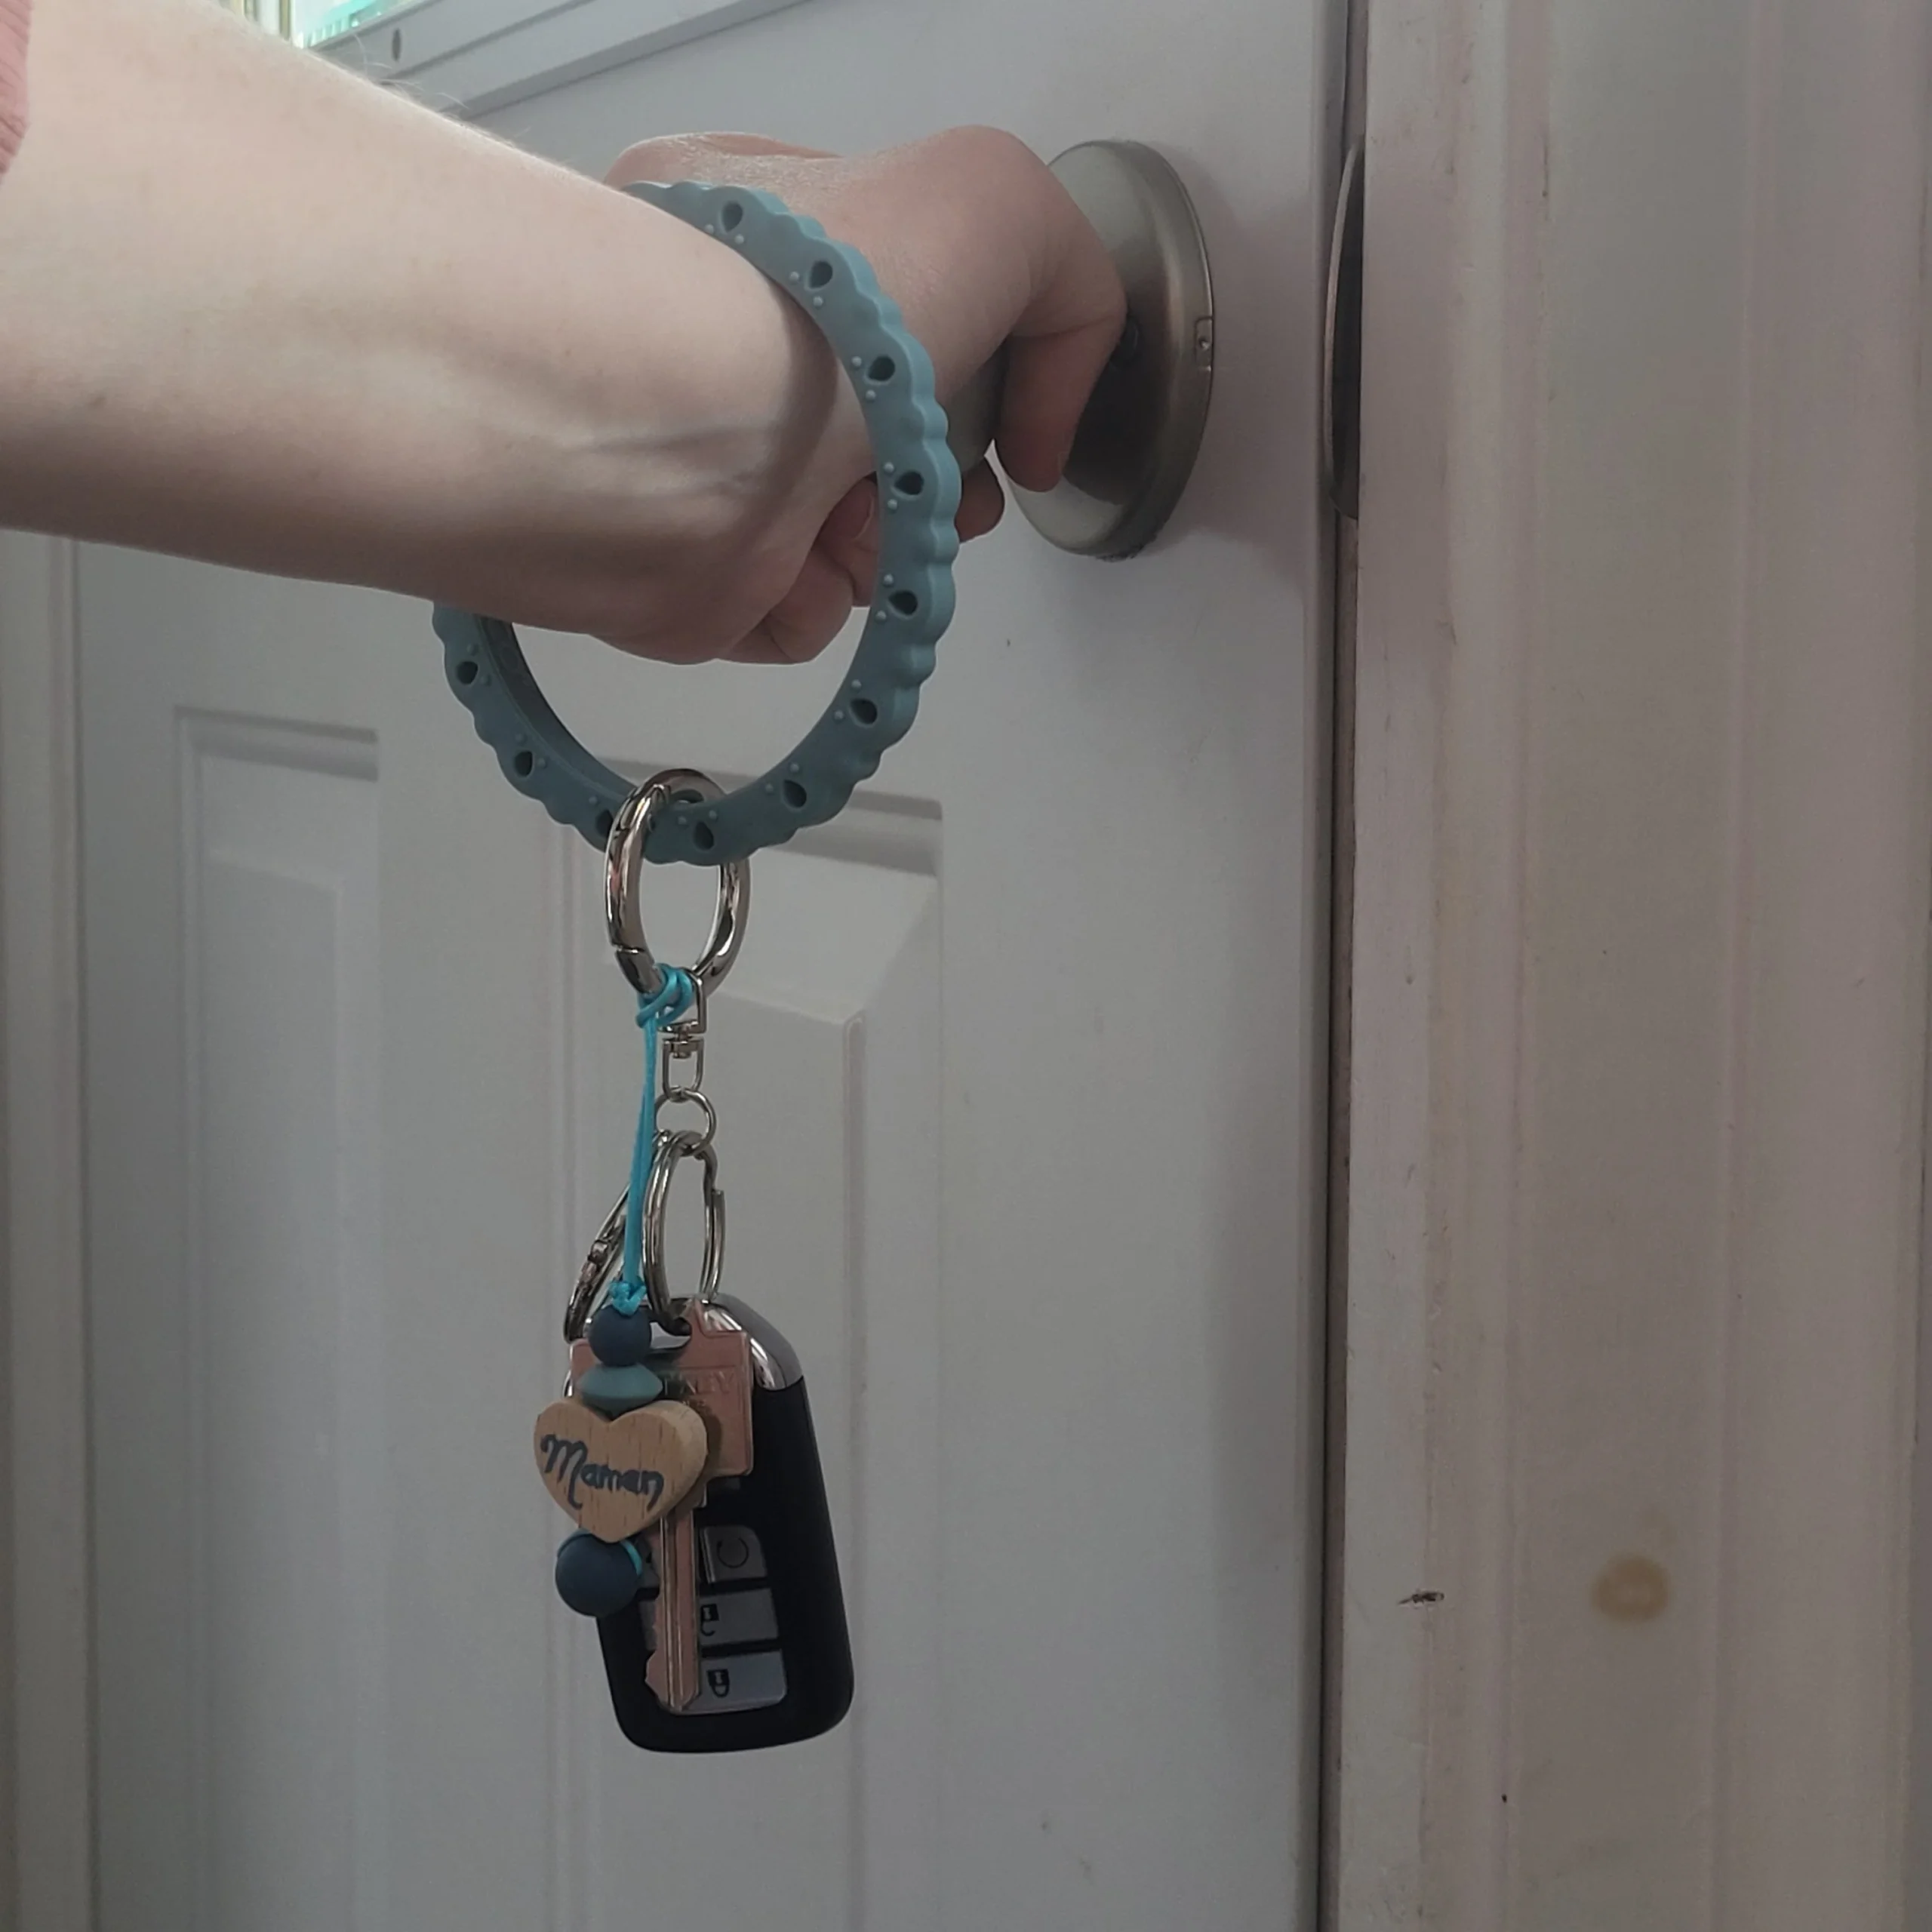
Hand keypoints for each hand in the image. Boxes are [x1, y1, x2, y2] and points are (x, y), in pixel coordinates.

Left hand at [602, 129, 1124, 663]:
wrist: (686, 423)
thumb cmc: (819, 298)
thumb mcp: (997, 202)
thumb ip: (1064, 276)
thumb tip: (1037, 421)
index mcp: (773, 228)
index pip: (896, 285)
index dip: (975, 350)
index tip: (999, 397)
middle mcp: (735, 339)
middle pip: (889, 424)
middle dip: (946, 466)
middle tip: (949, 479)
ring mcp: (715, 458)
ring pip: (854, 525)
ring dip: (895, 536)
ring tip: (869, 518)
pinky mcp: (699, 566)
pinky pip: (800, 605)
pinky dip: (825, 596)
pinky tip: (807, 561)